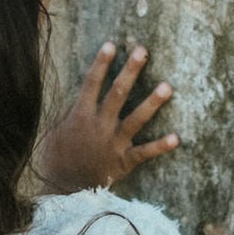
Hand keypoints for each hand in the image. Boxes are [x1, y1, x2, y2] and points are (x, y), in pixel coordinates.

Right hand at [38, 42, 180, 192]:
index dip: (101, 64)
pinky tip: (177, 138)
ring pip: (136, 119)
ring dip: (152, 102)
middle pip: (118, 93)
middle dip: (130, 71)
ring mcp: (113, 143)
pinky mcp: (123, 161)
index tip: (111, 45)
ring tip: (168, 86)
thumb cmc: (57, 158)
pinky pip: (144, 152)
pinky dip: (160, 146)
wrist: (63, 190)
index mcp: (80, 115)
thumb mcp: (56, 130)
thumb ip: (70, 111)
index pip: (91, 84)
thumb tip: (81, 93)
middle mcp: (99, 125)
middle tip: (143, 51)